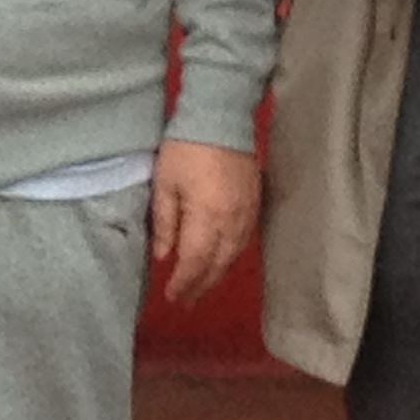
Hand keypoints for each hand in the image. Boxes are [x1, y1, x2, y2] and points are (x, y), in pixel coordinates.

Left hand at [151, 138, 259, 305]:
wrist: (222, 117)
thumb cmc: (185, 149)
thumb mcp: (164, 184)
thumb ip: (165, 223)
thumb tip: (164, 256)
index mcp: (207, 219)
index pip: (196, 263)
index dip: (184, 284)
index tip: (172, 298)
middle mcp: (232, 223)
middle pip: (217, 265)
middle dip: (201, 286)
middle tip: (186, 302)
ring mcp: (247, 214)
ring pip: (233, 256)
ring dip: (217, 274)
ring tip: (202, 287)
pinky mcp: (255, 203)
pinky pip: (244, 241)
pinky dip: (231, 257)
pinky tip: (222, 260)